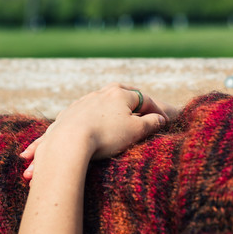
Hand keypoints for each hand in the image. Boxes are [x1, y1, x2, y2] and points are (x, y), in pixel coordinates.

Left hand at [20, 83, 175, 180]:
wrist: (68, 142)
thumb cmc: (105, 135)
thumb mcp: (135, 131)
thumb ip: (150, 123)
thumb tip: (160, 119)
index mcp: (119, 94)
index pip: (143, 99)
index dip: (156, 110)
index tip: (164, 121)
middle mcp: (100, 93)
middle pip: (120, 91)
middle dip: (132, 98)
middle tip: (140, 104)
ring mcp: (82, 102)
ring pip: (100, 100)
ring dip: (110, 106)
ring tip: (116, 114)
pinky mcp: (68, 114)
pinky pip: (83, 113)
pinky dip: (90, 116)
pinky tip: (92, 123)